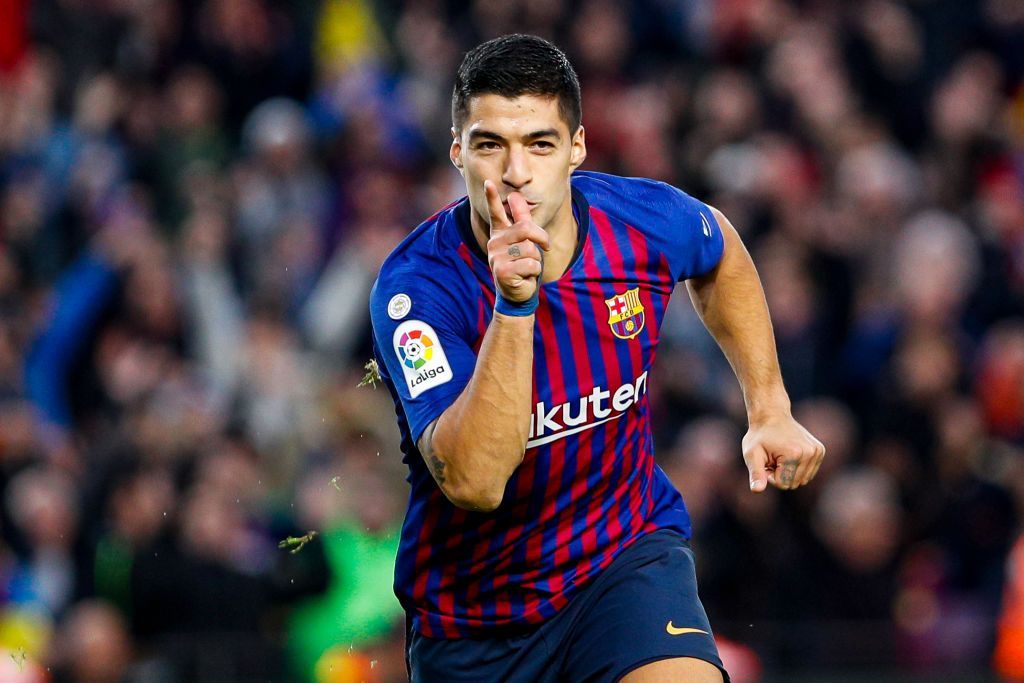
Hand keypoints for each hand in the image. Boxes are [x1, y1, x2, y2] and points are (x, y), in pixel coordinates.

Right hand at [484, 180, 548, 302]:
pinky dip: (534, 272)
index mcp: (500, 233)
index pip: (496, 213)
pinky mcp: (502, 271)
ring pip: (530, 249)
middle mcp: (494, 242)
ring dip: (536, 260)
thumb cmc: (522, 264)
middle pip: (525, 229)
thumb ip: (521, 219)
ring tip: (527, 267)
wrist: (517, 293)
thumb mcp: (524, 241)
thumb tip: (515, 196)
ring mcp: (496, 257)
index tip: (488, 182)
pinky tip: (525, 277)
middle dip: (541, 238)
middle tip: (545, 246)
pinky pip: (531, 264)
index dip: (491, 197)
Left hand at [742, 414, 824, 491]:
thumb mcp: (752, 454)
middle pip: (794, 484)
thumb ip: (756, 474)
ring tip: (780, 456)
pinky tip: (789, 454)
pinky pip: (808, 473)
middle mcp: (810, 453)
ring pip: (802, 480)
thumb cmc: (759, 436)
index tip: (766, 461)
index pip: (783, 484)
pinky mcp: (820, 451)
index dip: (770, 476)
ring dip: (789, 473)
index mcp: (794, 454)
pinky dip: (797, 468)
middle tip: (773, 458)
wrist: (772, 415)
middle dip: (780, 475)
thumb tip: (757, 490)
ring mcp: (817, 452)